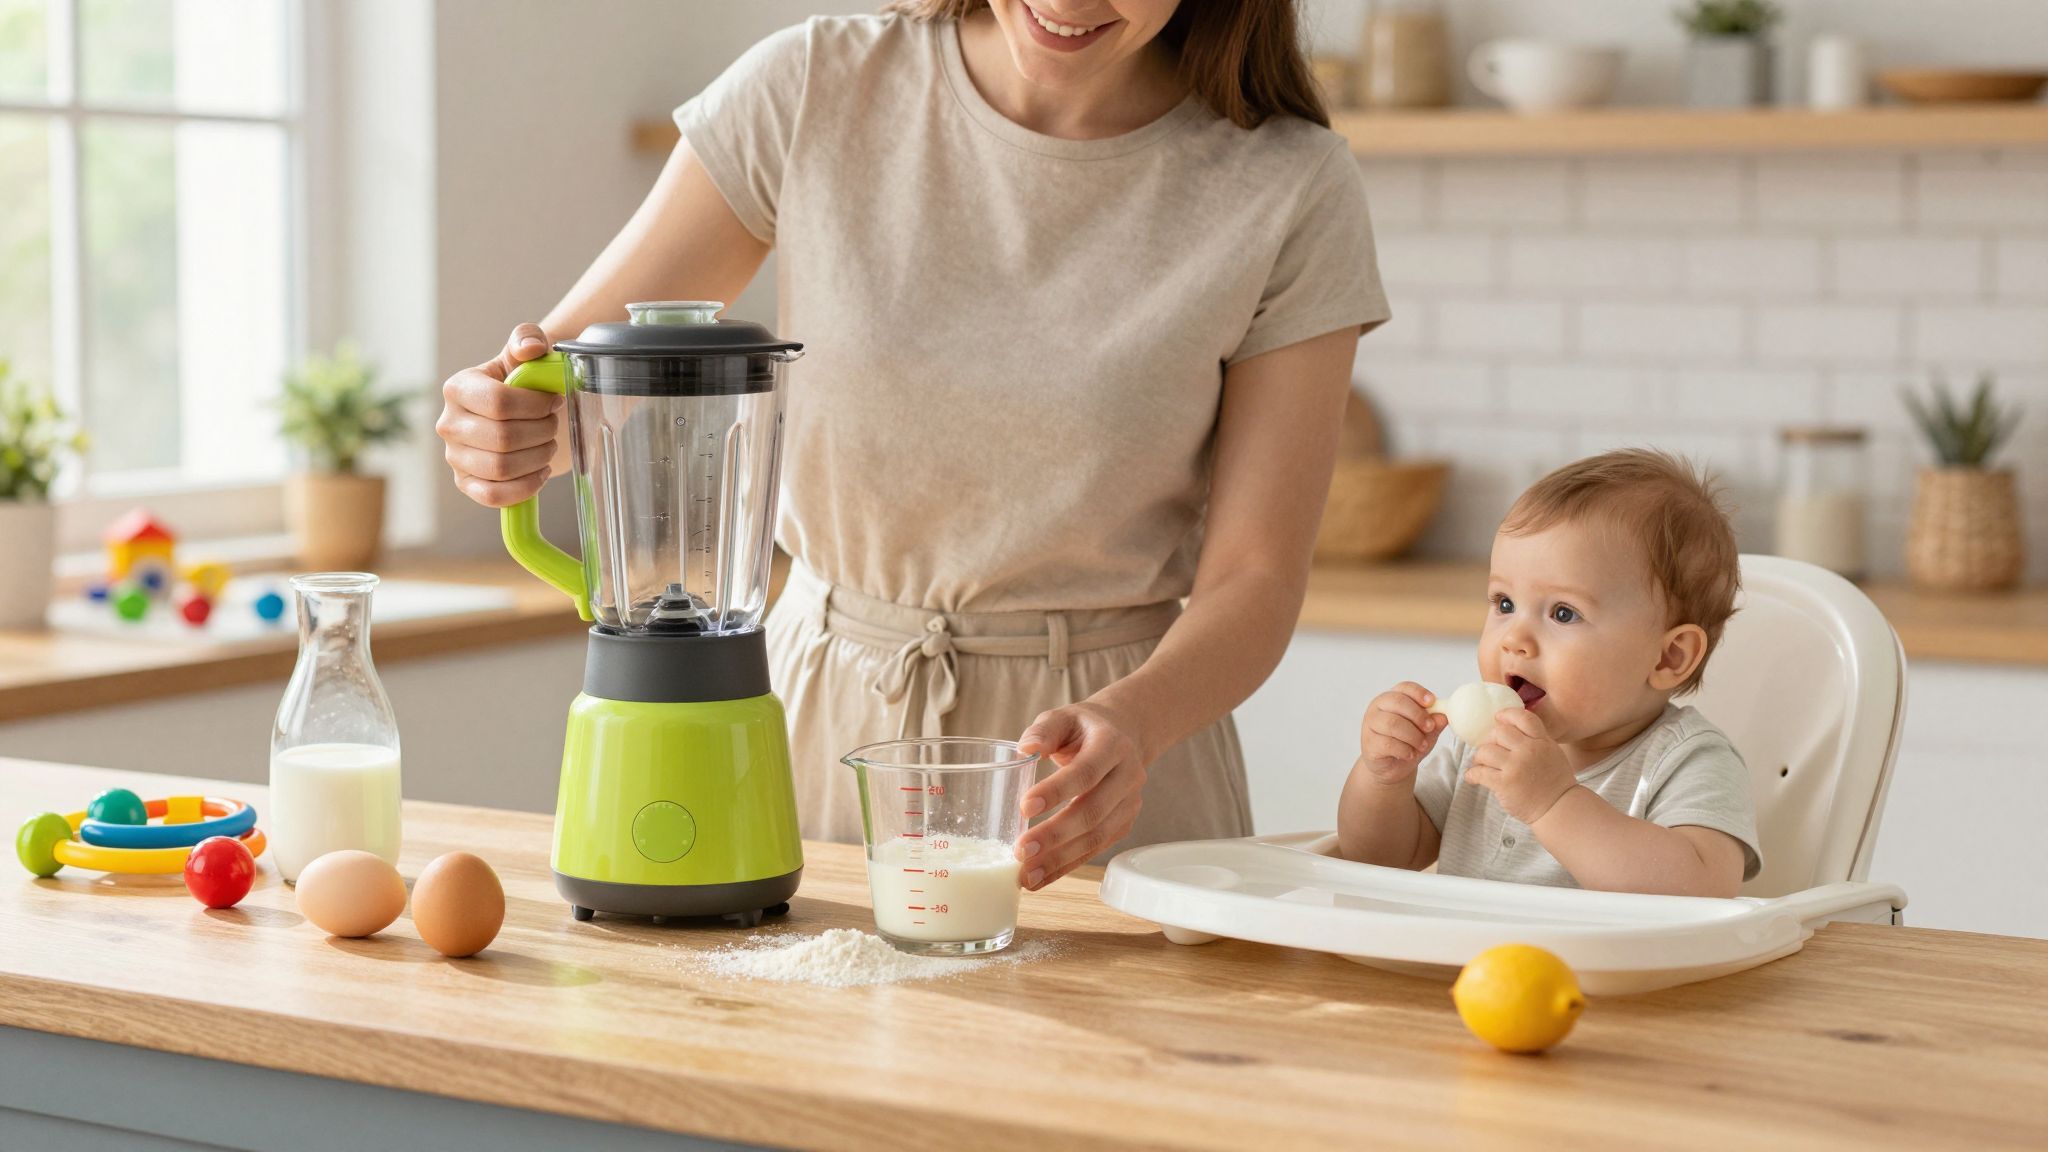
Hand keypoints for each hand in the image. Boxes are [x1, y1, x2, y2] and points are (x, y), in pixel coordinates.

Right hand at [437, 323, 564, 507]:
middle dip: (541, 432)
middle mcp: (449, 423)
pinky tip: (539, 472)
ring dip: (537, 458)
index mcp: (458, 388)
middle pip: (502, 438)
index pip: (498, 403)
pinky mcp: (466, 484)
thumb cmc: (523, 382)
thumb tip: (530, 348)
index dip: (536, 406)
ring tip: (547, 445)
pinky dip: (525, 487)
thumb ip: (528, 338)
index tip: (554, 402)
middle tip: (553, 425)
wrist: (522, 414)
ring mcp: (454, 457)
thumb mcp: (525, 354)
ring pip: (501, 468)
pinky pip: (493, 496)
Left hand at [1014, 701, 1150, 890]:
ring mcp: (1129, 804)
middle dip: (1055, 834)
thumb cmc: (1084, 728)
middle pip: (1093, 811)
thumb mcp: (1063, 717)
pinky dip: (1067, 866)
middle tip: (1021, 849)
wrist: (1123, 735)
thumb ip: (1044, 730)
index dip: (1057, 791)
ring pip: (1096, 838)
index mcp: (1113, 745)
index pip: (1086, 772)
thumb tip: (1025, 749)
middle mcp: (1128, 776)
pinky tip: (1041, 877)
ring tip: (1026, 874)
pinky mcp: (1123, 824)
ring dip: (1059, 859)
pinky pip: (1095, 849)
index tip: (1025, 807)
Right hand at [1359, 682, 1443, 785]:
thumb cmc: (1408, 743)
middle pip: (1398, 702)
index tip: (1432, 701)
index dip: (1419, 692)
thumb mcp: (1426, 732)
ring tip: (1422, 745)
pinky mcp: (1369, 742)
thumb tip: (1444, 716)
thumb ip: (1435, 723)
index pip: (1404, 687)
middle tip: (1430, 727)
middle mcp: (1378, 707)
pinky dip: (1404, 750)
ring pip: (1393, 723)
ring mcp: (1370, 724)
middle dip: (1418, 715)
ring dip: (1413, 736)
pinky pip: (1388, 743)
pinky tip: (1410, 754)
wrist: (1393, 767)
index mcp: (1392, 698)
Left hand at [1466, 707, 1577, 823]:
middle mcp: (1529, 750)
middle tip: (1488, 751)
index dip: (1507, 714)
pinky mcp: (1504, 783)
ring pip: (1485, 750)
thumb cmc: (1554, 783)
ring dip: (1479, 758)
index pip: (1523, 718)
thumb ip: (1535, 741)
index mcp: (1542, 741)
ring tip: (1481, 765)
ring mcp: (1516, 766)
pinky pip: (1479, 772)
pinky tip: (1473, 778)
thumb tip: (1509, 730)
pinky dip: (1472, 774)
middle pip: (1499, 732)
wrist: (1559, 808)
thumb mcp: (1552, 753)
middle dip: (1490, 740)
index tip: (1498, 718)